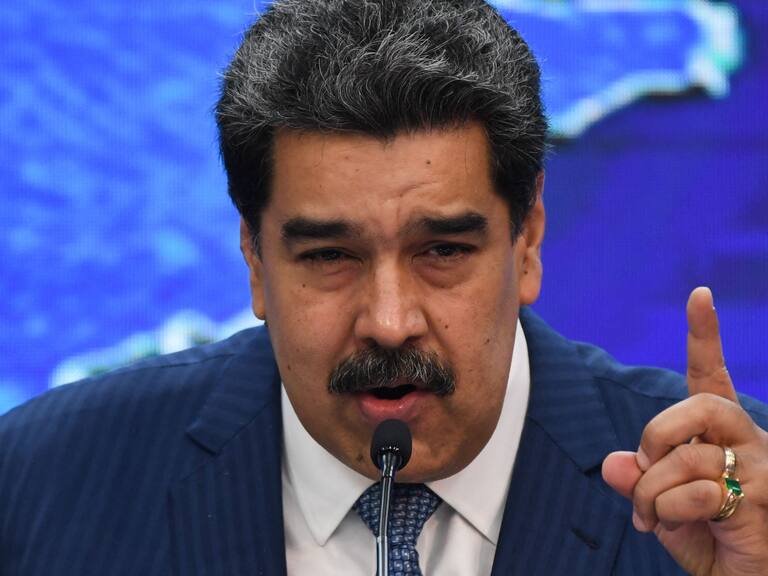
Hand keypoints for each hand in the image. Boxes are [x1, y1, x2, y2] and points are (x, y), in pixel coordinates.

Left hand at [603, 287, 767, 575]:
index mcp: (719, 434)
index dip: (705, 335)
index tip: (699, 295)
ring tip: (650, 515)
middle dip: (656, 434)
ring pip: (688, 454)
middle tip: (647, 467)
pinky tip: (679, 526)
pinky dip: (669, 511)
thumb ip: (639, 481)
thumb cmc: (709, 541)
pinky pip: (697, 491)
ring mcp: (758, 467)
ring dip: (653, 490)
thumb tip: (615, 464)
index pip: (710, 376)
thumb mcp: (659, 507)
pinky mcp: (760, 496)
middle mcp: (744, 441)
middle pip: (697, 406)